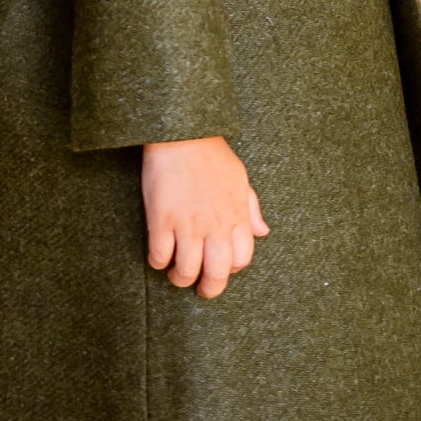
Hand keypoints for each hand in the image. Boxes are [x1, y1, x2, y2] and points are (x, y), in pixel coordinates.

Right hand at [141, 136, 268, 298]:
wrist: (181, 131)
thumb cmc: (210, 153)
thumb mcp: (239, 177)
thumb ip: (251, 207)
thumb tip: (263, 232)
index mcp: (236, 214)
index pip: (242, 259)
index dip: (232, 269)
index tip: (221, 267)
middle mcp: (214, 224)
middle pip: (216, 274)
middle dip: (209, 289)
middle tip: (201, 288)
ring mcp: (187, 223)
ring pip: (186, 271)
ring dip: (180, 278)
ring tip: (177, 273)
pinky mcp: (161, 219)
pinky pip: (159, 256)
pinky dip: (158, 262)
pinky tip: (159, 255)